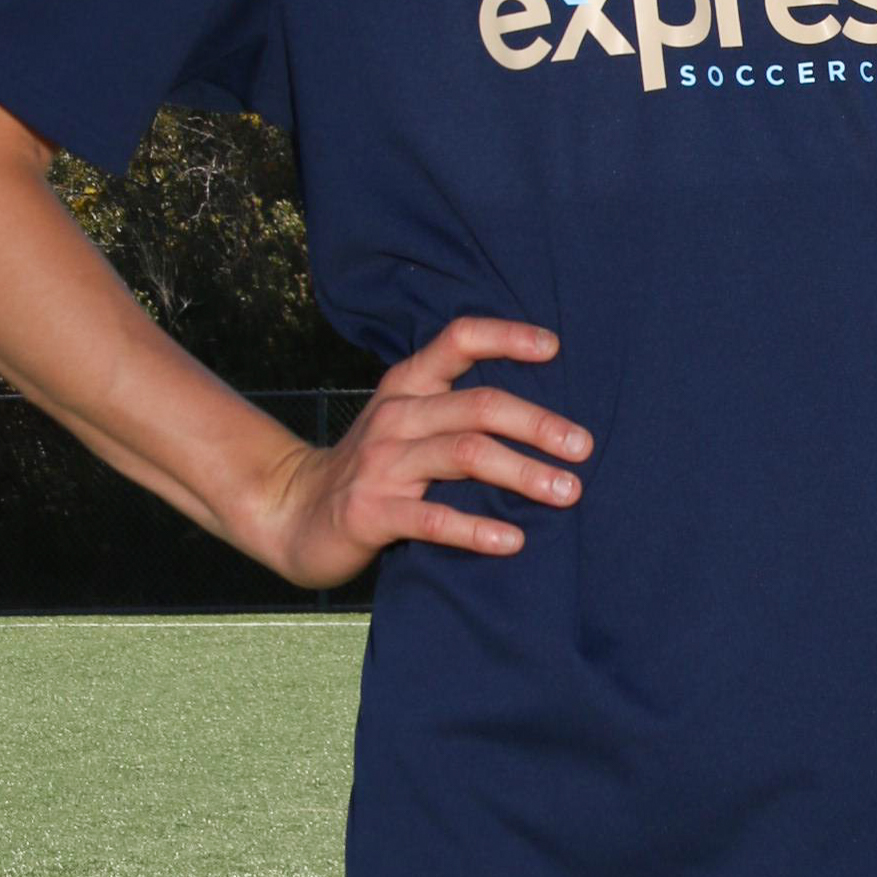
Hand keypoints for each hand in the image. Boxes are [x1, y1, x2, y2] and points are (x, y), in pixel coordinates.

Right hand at [259, 314, 591, 591]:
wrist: (292, 512)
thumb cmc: (373, 467)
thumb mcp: (405, 420)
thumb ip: (455, 407)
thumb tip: (543, 413)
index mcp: (407, 385)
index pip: (457, 339)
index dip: (506, 337)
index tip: (555, 348)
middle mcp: (396, 415)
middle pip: (478, 405)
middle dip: (538, 424)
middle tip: (583, 448)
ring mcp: (382, 464)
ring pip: (465, 455)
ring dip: (523, 472)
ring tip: (567, 492)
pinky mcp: (371, 512)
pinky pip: (433, 518)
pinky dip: (476, 529)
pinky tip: (512, 540)